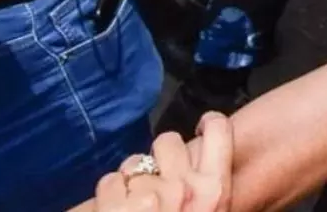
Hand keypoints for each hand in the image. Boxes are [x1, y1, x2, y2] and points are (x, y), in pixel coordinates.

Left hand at [93, 113, 233, 211]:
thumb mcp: (214, 211)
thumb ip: (209, 186)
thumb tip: (197, 159)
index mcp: (215, 192)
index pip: (219, 129)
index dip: (209, 123)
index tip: (201, 130)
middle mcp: (182, 188)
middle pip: (169, 141)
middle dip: (159, 159)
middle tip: (158, 186)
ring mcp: (146, 197)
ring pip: (134, 162)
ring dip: (131, 180)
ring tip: (132, 205)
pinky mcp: (112, 205)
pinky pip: (108, 182)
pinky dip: (108, 197)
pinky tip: (114, 211)